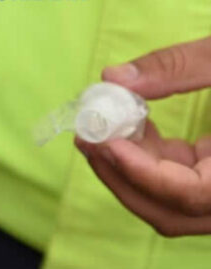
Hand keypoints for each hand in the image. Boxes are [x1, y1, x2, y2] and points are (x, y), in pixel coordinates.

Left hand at [76, 37, 210, 236]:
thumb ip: (180, 65)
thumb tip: (113, 77)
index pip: (191, 196)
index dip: (143, 174)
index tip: (105, 143)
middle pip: (173, 211)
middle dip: (122, 177)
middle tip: (85, 136)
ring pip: (171, 202)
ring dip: (128, 168)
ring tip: (97, 126)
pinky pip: (177, 179)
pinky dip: (146, 155)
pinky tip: (128, 121)